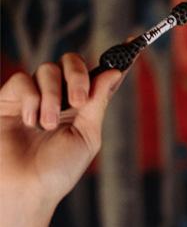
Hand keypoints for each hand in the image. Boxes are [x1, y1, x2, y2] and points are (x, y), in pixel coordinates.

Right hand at [0, 54, 123, 210]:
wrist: (26, 186)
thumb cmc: (58, 169)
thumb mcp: (87, 136)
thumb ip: (98, 102)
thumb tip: (114, 72)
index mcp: (83, 108)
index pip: (100, 76)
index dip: (116, 58)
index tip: (134, 39)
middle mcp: (60, 98)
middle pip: (71, 61)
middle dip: (77, 76)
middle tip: (78, 102)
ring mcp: (34, 96)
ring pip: (47, 69)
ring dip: (51, 97)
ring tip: (47, 126)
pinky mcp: (9, 98)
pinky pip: (22, 80)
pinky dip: (30, 98)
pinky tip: (30, 121)